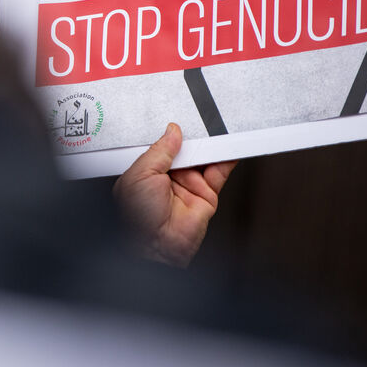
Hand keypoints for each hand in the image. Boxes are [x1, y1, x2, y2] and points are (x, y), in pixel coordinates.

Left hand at [113, 122, 234, 267]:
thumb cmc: (137, 219)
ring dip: (210, 144)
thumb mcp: (140, 174)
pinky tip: (229, 145)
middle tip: (198, 120)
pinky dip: (227, 158)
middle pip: (185, 149)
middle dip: (192, 136)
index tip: (178, 118)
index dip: (170, 133)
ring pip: (203, 158)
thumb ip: (159, 150)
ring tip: (215, 129)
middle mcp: (168, 178)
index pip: (162, 146)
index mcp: (147, 172)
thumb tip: (172, 132)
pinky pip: (219, 172)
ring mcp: (188, 185)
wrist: (156, 248)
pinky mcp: (207, 195)